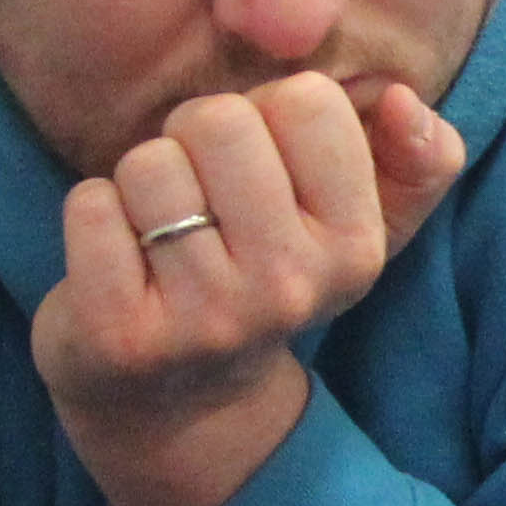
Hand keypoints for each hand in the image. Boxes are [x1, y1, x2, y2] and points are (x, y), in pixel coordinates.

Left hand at [38, 72, 467, 505]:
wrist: (183, 407)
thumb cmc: (267, 283)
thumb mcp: (359, 230)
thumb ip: (417, 158)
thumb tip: (400, 98)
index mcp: (356, 249)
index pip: (307, 101)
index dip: (268, 115)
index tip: (261, 167)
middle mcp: (289, 287)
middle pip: (218, 119)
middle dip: (193, 139)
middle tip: (200, 195)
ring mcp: (204, 317)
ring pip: (149, 163)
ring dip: (140, 183)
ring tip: (160, 232)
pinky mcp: (120, 334)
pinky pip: (89, 207)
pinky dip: (93, 217)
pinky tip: (119, 260)